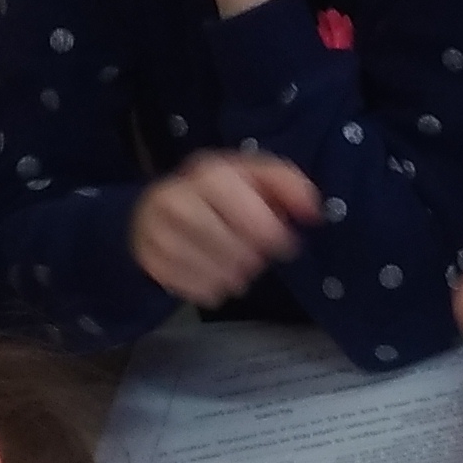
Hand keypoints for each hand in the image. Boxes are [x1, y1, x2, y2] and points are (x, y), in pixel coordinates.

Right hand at [129, 152, 319, 307]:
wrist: (156, 210)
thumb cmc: (219, 195)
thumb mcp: (253, 176)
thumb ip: (287, 185)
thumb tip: (313, 211)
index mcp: (206, 173)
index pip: (237, 203)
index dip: (266, 229)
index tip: (283, 244)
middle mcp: (174, 199)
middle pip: (227, 245)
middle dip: (252, 258)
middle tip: (257, 258)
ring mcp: (156, 232)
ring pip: (212, 272)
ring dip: (235, 277)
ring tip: (238, 267)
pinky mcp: (149, 262)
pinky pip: (194, 289)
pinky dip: (213, 290)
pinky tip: (215, 276)